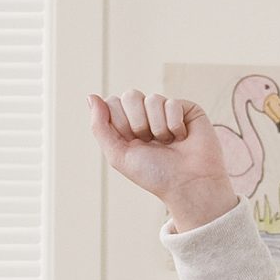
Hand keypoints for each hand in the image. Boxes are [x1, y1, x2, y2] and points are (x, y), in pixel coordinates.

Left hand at [89, 92, 238, 231]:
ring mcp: (166, 110)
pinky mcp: (186, 108)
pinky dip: (175, 125)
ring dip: (158, 128)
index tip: (131, 142)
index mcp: (126, 125)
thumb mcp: (118, 155)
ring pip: (152, 99)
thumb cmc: (153, 174)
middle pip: (130, 95)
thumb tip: (91, 96)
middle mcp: (145, 115)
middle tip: (149, 142)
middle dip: (138, 123)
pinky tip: (182, 137)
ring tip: (168, 142)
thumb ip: (100, 127)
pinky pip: (172, 103)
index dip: (120, 123)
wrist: (188, 184)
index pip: (112, 103)